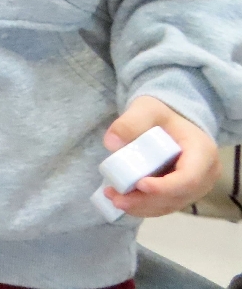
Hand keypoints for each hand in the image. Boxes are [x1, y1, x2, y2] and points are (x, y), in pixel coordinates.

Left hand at [100, 96, 219, 217]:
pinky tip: (122, 201)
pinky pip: (165, 206)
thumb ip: (130, 122)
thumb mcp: (146, 109)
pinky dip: (144, 207)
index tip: (140, 184)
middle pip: (178, 196)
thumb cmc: (160, 115)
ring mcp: (195, 187)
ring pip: (170, 205)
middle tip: (116, 198)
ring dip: (142, 207)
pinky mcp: (182, 194)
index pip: (189, 177)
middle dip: (147, 201)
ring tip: (113, 198)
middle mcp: (205, 174)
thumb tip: (111, 143)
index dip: (165, 186)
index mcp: (203, 152)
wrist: (168, 123)